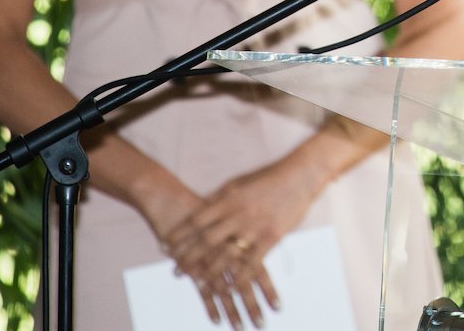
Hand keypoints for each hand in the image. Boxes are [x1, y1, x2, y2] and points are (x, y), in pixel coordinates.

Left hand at [147, 157, 319, 328]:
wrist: (298, 177)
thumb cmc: (267, 178)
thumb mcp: (238, 183)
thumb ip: (218, 197)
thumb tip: (199, 208)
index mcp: (228, 199)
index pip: (196, 220)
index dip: (179, 235)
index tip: (165, 246)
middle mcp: (238, 214)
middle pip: (207, 241)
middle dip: (188, 257)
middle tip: (176, 270)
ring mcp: (254, 227)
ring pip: (227, 255)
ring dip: (210, 271)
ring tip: (198, 282)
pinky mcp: (271, 237)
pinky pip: (252, 263)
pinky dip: (240, 277)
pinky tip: (231, 287)